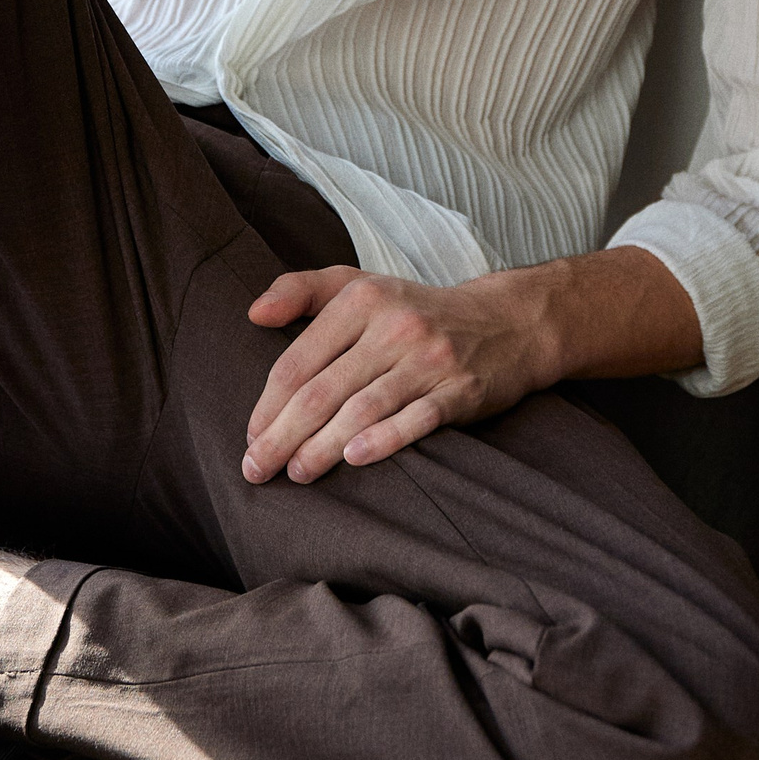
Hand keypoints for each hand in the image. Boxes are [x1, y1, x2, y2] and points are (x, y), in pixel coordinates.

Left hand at [242, 264, 557, 484]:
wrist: (507, 323)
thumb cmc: (415, 311)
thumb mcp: (360, 285)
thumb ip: (302, 290)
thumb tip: (254, 314)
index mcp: (362, 300)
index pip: (300, 360)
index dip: (269, 403)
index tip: (251, 436)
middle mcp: (394, 326)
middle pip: (324, 390)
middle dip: (283, 435)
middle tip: (257, 468)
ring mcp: (430, 359)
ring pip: (363, 409)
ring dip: (323, 447)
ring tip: (296, 473)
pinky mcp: (461, 390)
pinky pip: (418, 418)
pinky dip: (385, 440)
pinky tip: (355, 459)